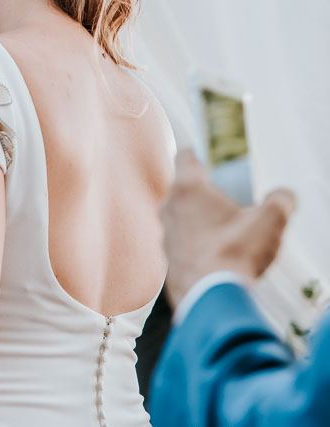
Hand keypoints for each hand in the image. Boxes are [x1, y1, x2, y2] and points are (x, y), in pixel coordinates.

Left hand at [162, 150, 294, 307]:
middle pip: (182, 188)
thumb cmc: (235, 253)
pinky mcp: (167, 257)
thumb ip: (280, 201)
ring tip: (225, 229)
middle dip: (202, 190)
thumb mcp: (270, 221)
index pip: (185, 156)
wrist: (211, 297)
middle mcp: (169, 206)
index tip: (203, 154)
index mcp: (188, 188)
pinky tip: (217, 253)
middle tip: (225, 197)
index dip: (196, 152)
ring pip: (180, 216)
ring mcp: (165, 233)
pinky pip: (182, 242)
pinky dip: (196, 243)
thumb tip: (284, 196)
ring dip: (198, 219)